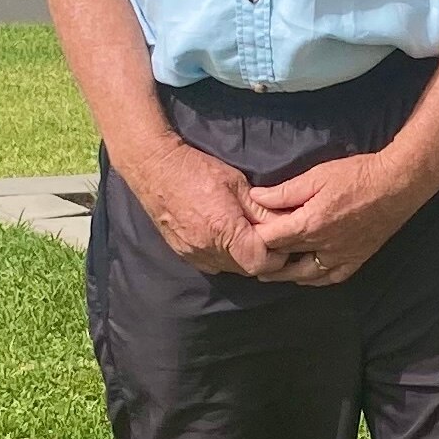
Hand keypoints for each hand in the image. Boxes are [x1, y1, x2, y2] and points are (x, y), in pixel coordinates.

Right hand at [117, 139, 280, 276]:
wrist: (154, 168)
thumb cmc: (196, 169)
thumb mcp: (236, 182)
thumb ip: (261, 209)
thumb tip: (283, 224)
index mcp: (224, 230)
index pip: (260, 262)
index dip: (275, 255)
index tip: (281, 240)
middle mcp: (207, 249)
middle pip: (246, 270)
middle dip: (261, 257)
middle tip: (267, 237)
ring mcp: (192, 253)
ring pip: (229, 268)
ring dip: (242, 257)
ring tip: (246, 235)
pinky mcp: (182, 253)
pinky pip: (212, 264)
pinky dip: (224, 256)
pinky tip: (226, 238)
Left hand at [244, 150, 433, 284]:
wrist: (397, 184)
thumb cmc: (357, 175)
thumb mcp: (316, 176)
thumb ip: (284, 192)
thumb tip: (255, 197)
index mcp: (309, 225)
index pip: (270, 240)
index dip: (254, 238)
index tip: (244, 235)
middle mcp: (323, 247)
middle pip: (285, 260)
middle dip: (266, 258)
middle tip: (249, 258)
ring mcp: (341, 256)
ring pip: (306, 275)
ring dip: (286, 275)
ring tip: (270, 273)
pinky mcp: (357, 258)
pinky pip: (332, 277)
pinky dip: (316, 280)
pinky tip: (308, 277)